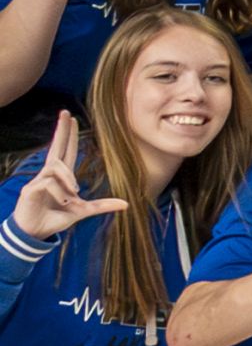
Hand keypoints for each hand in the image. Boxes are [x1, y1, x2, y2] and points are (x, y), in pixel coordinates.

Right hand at [8, 113, 124, 241]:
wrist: (36, 233)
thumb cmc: (56, 218)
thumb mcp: (83, 211)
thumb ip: (102, 206)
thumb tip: (126, 204)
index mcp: (61, 177)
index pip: (66, 151)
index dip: (68, 135)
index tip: (71, 118)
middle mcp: (49, 175)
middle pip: (56, 147)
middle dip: (61, 130)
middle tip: (65, 112)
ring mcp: (38, 180)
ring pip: (57, 168)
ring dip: (68, 182)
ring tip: (70, 197)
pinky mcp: (29, 189)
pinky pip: (49, 184)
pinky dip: (60, 194)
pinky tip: (61, 202)